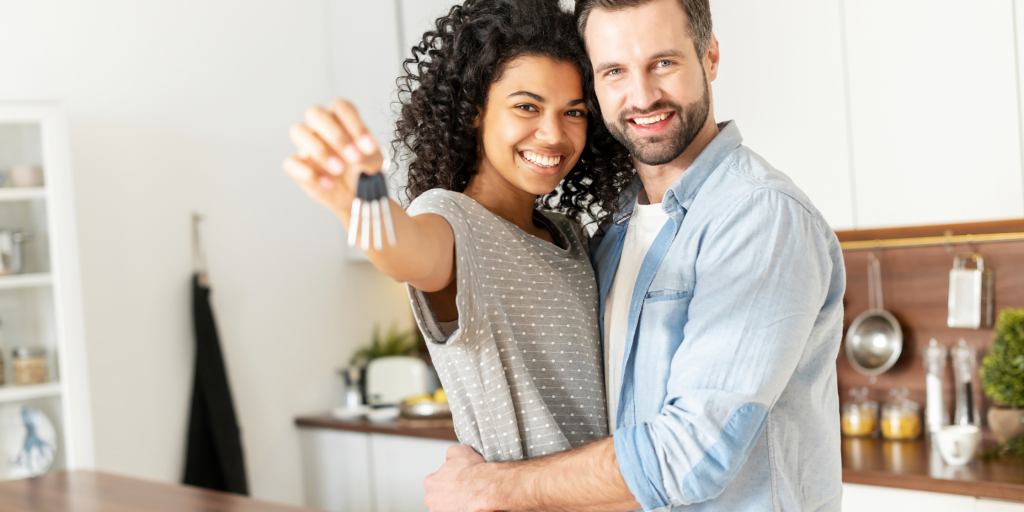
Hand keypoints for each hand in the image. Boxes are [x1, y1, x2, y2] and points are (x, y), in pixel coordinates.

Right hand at [282, 99, 384, 222]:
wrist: (355, 194)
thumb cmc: (363, 169)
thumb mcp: (374, 162)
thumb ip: (369, 155)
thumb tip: (358, 153)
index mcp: (341, 119)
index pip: (341, 108)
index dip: (355, 125)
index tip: (369, 147)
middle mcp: (320, 127)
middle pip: (315, 113)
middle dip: (335, 135)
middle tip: (353, 157)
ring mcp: (306, 145)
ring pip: (298, 131)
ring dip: (319, 150)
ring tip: (339, 169)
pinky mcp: (298, 165)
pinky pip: (291, 163)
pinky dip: (309, 173)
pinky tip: (329, 183)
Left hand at [423, 445, 494, 511]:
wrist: (485, 487)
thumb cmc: (473, 472)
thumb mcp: (461, 451)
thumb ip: (450, 453)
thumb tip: (449, 456)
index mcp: (430, 482)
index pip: (435, 482)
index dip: (448, 481)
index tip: (457, 482)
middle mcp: (431, 498)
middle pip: (438, 497)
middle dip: (448, 495)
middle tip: (462, 491)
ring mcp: (439, 511)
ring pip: (445, 508)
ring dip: (453, 505)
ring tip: (466, 500)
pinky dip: (460, 510)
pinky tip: (467, 506)